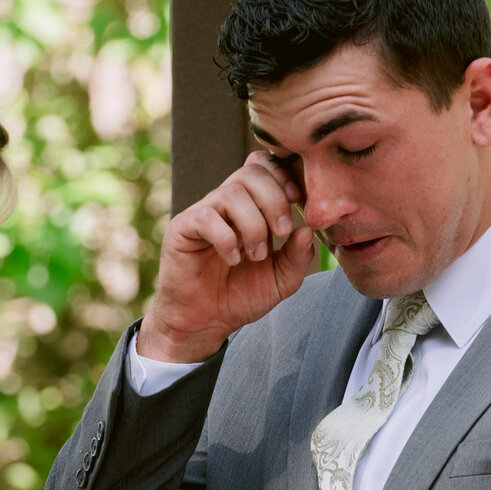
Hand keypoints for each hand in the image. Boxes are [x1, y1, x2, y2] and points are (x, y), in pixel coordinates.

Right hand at [141, 153, 314, 362]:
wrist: (206, 322)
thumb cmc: (241, 296)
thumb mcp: (282, 280)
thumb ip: (298, 256)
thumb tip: (308, 229)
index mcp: (251, 206)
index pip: (265, 167)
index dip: (284, 176)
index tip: (298, 203)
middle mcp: (226, 204)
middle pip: (250, 172)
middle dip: (274, 200)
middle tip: (280, 233)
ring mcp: (203, 213)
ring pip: (231, 193)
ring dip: (253, 225)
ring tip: (256, 255)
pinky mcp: (182, 229)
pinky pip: (206, 217)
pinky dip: (226, 238)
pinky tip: (232, 259)